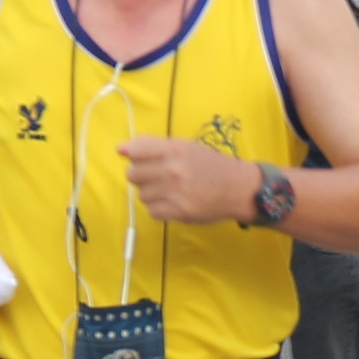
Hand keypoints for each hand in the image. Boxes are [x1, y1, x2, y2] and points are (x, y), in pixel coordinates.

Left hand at [121, 136, 258, 224]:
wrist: (237, 188)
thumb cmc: (209, 164)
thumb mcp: (185, 147)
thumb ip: (153, 146)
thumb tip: (120, 149)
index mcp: (174, 149)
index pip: (136, 151)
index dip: (133, 156)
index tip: (139, 160)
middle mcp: (173, 169)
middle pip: (133, 175)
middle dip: (142, 177)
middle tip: (158, 177)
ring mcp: (175, 192)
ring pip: (142, 195)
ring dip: (151, 194)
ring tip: (169, 191)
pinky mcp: (179, 211)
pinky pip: (152, 211)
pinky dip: (159, 209)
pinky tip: (172, 203)